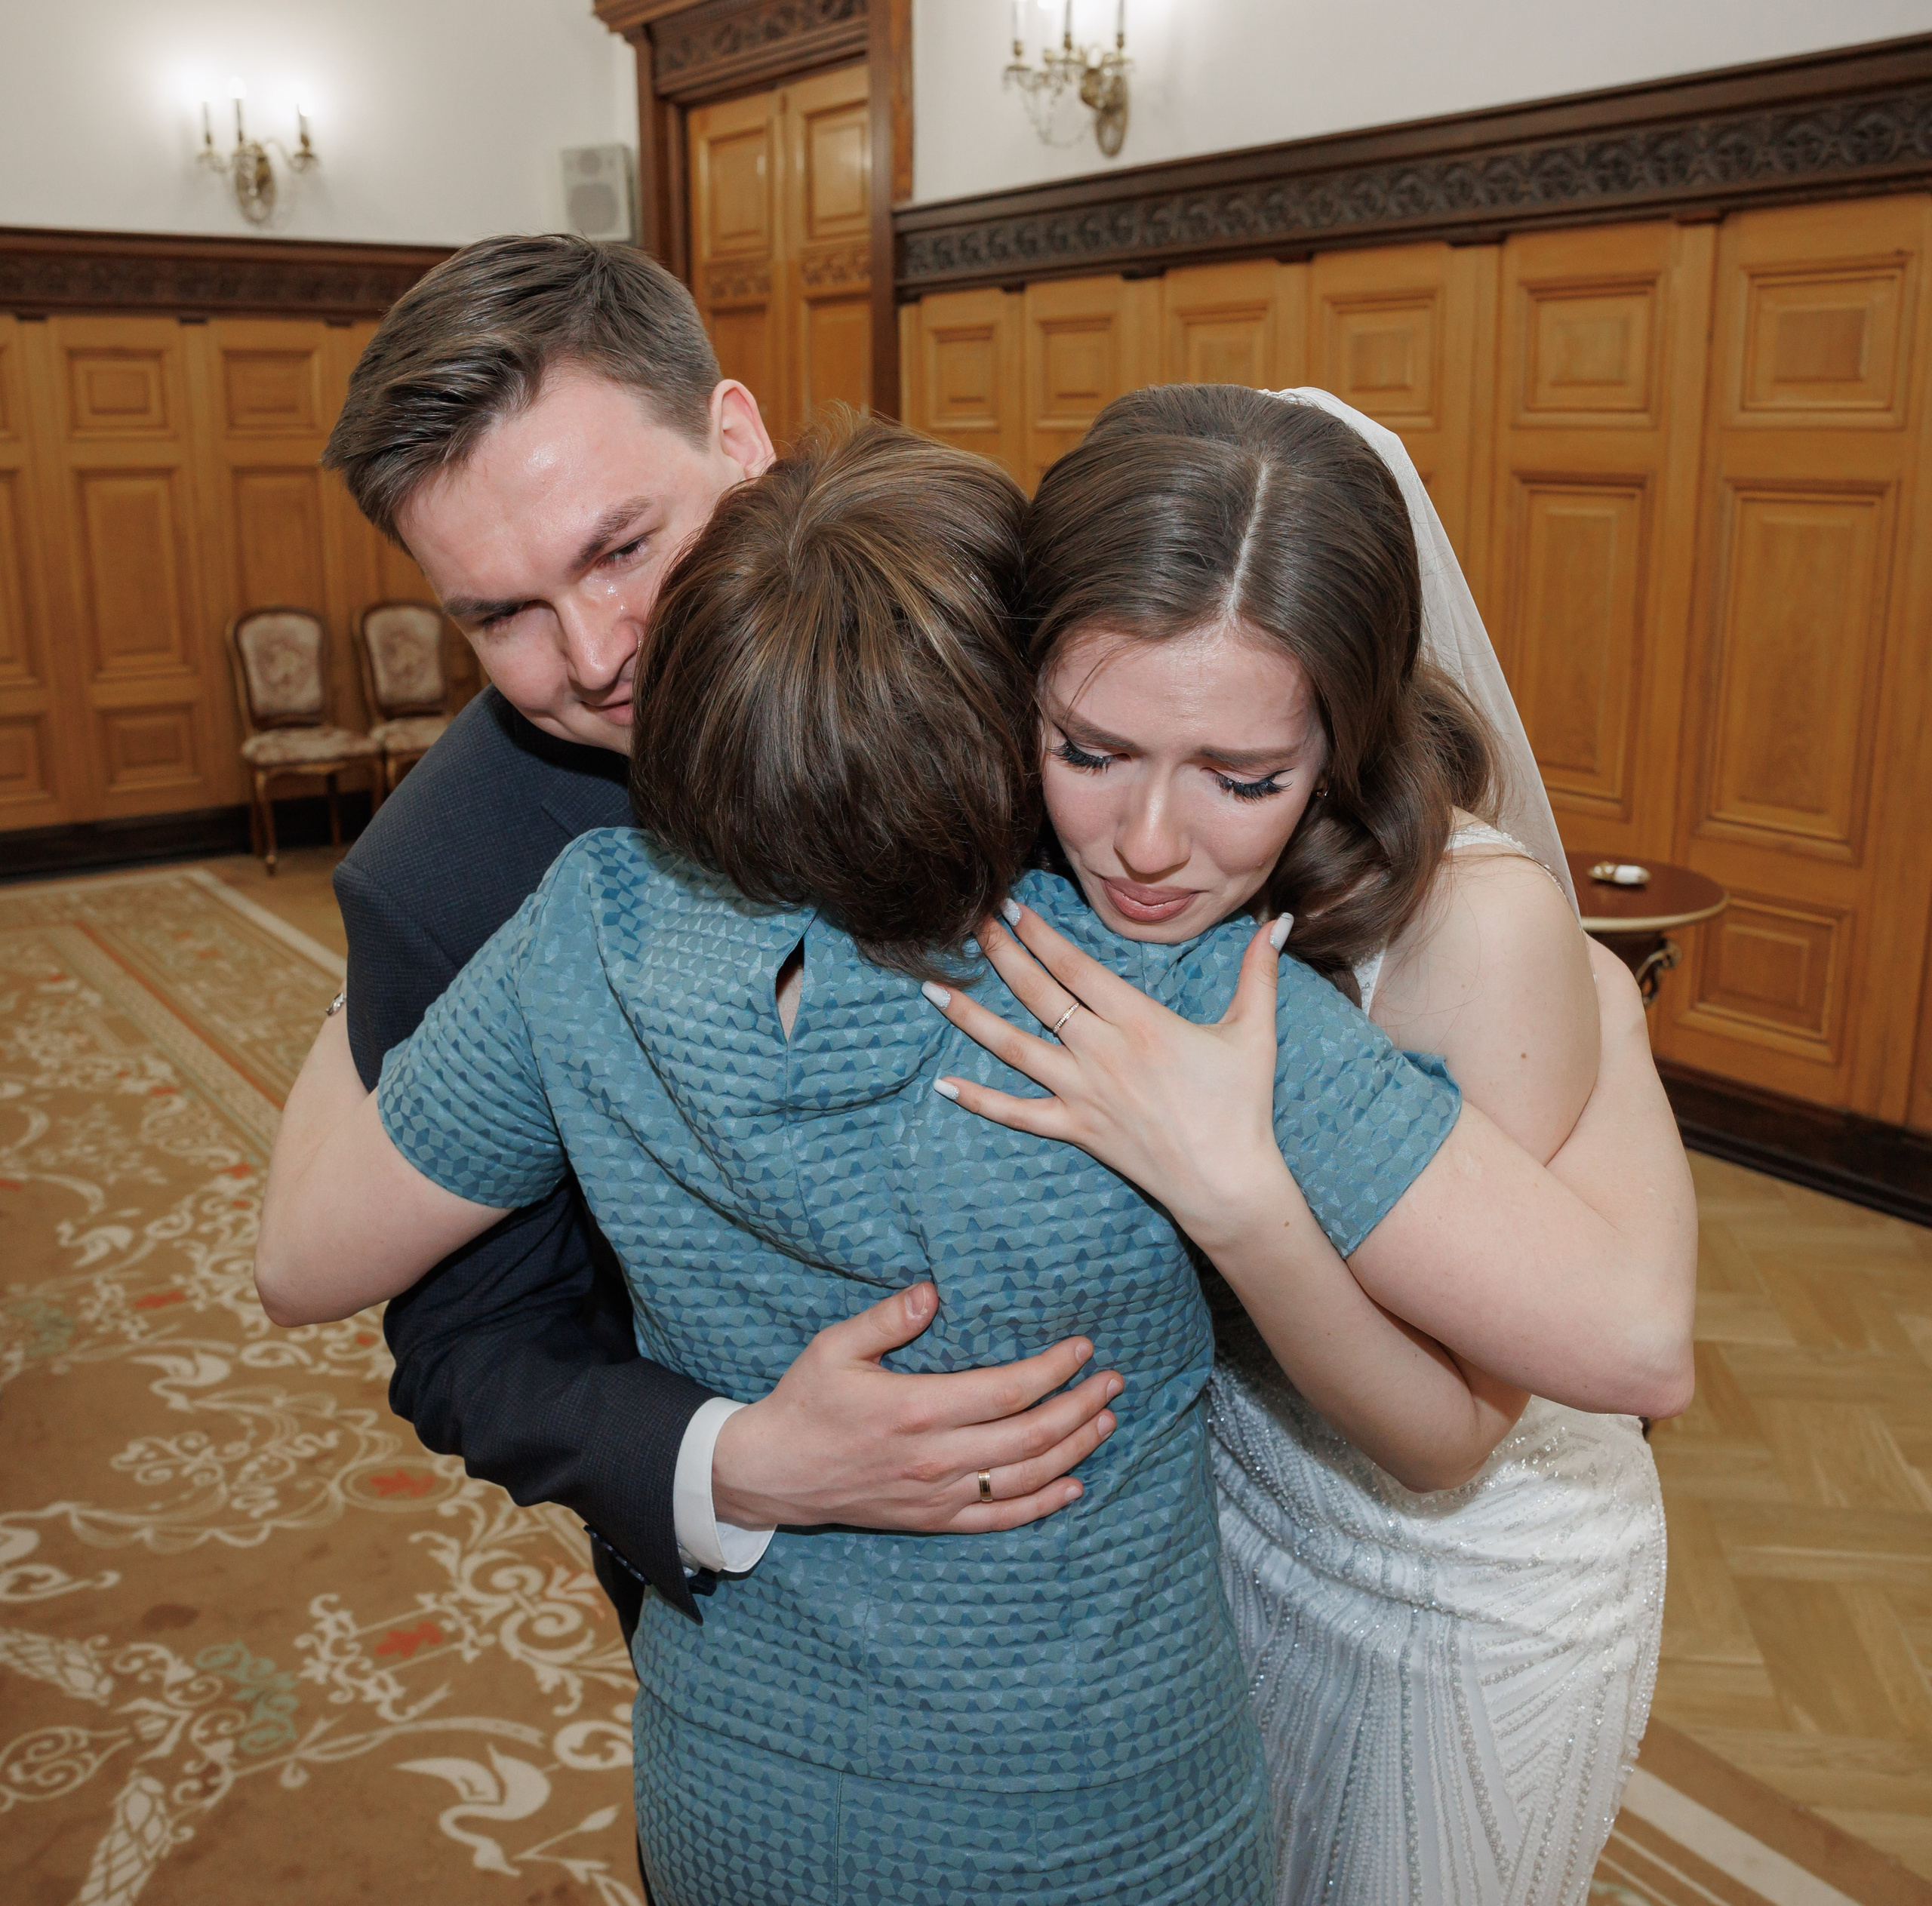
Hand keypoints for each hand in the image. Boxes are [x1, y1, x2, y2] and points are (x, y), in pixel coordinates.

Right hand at [710, 1280, 1122, 1532]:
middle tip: (1113, 1382)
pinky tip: (1073, 1486)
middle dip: (1080, 1408)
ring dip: (1073, 1450)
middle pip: (1029, 1437)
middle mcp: (935, 1459)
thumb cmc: (805, 1402)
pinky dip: (1042, 1505)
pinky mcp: (931, 1520)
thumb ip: (886, 1319)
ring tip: (1107, 1422)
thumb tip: (932, 1290)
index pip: (1006, 1391)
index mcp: (917, 1410)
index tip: (1082, 1348)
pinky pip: (998, 1519)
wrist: (772, 1473)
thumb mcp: (834, 1347)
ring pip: (1024, 1479)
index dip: (1053, 1370)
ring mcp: (936, 1496)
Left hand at [920, 903, 1288, 1245]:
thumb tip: (1277, 920)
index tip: (1013, 908)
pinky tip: (944, 1083)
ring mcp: (1083, 1092)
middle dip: (1000, 955)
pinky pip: (1018, 1113)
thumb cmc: (1241, 1105)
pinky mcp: (1076, 1130)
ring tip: (932, 990)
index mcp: (1139, 1020)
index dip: (1041, 935)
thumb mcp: (1254, 1030)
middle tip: (971, 925)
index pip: (1076, 967)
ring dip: (970, 1017)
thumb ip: (1258, 971)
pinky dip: (980, 1100)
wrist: (1227, 1181)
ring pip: (1014, 1047)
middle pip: (1038, 994)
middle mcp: (1102, 1051)